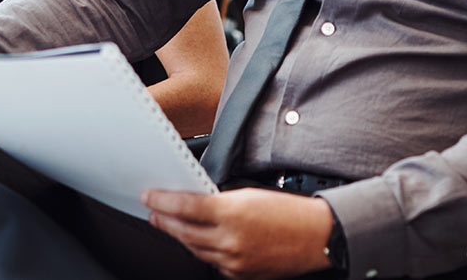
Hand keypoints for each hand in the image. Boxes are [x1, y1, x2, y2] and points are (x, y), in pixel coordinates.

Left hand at [142, 188, 335, 279]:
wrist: (318, 237)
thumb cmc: (290, 212)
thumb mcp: (250, 195)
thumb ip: (220, 201)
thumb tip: (196, 204)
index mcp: (232, 213)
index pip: (185, 206)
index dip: (162, 201)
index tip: (149, 196)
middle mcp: (230, 240)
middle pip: (184, 231)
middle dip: (165, 221)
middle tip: (153, 212)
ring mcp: (234, 261)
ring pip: (196, 250)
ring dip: (180, 237)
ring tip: (171, 226)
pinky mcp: (241, 275)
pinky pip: (213, 264)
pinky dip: (204, 252)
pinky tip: (199, 243)